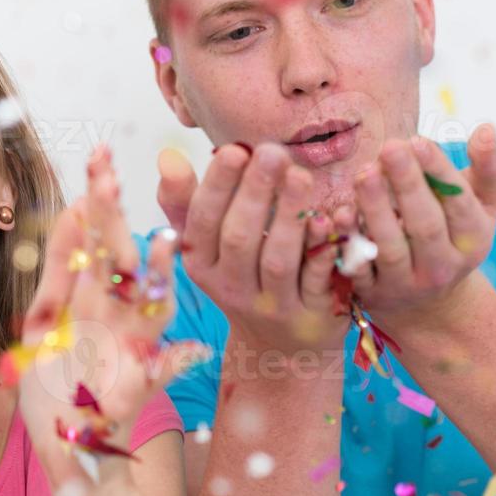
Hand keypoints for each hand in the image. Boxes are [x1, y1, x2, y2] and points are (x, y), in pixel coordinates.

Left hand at [14, 146, 205, 489]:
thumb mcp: (45, 326)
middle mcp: (113, 318)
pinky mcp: (134, 394)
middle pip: (115, 258)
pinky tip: (192, 349)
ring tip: (160, 242)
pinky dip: (175, 364)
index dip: (94, 204)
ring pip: (144, 303)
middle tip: (108, 167)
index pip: (93, 242)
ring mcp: (126, 352)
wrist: (78, 456)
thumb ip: (58, 273)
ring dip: (153, 273)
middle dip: (111, 215)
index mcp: (90, 300)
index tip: (98, 161)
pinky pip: (158, 374)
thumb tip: (76, 209)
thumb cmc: (59, 390)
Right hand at [158, 142, 340, 353]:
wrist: (280, 346)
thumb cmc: (242, 276)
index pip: (203, 221)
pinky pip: (316, 281)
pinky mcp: (311, 316)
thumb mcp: (206, 246)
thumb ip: (185, 200)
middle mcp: (231, 288)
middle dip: (255, 193)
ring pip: (277, 261)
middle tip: (272, 152)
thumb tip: (167, 156)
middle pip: (239, 239)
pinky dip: (321, 251)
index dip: (218, 186)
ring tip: (300, 175)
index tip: (235, 149)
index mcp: (201, 264)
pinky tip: (328, 219)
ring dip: (288, 216)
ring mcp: (272, 306)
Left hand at [333, 124, 495, 329]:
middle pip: (425, 226)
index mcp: (473, 239)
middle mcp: (442, 265)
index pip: (459, 204)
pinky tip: (340, 213)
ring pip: (390, 248)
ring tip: (365, 173)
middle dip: (407, 185)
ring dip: (376, 209)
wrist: (427, 302)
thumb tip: (486, 128)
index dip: (439, 172)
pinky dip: (349, 242)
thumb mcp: (481, 206)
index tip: (418, 140)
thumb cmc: (452, 233)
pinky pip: (358, 268)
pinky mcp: (372, 293)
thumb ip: (489, 169)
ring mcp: (406, 283)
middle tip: (389, 147)